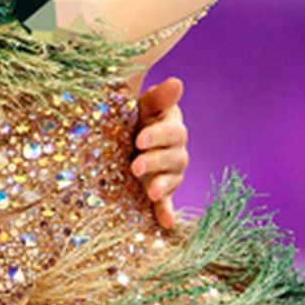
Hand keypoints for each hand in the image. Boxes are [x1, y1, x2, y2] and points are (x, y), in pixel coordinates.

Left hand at [131, 76, 188, 229]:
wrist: (128, 136)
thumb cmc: (137, 116)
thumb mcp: (145, 105)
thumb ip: (160, 97)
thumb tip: (176, 81)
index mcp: (172, 127)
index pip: (172, 132)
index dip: (157, 136)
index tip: (139, 140)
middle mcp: (176, 150)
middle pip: (173, 157)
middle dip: (154, 162)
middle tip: (135, 166)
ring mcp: (171, 172)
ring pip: (173, 179)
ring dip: (162, 186)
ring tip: (149, 193)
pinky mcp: (163, 191)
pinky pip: (168, 203)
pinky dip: (168, 212)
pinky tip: (167, 223)